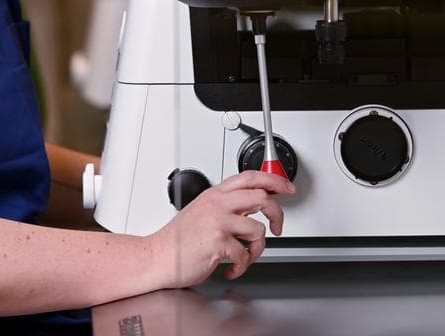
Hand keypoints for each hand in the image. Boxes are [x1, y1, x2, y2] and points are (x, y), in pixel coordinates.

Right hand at [145, 170, 292, 288]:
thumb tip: (253, 206)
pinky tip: (231, 268)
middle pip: (262, 197)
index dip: (274, 179)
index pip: (250, 176)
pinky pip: (245, 255)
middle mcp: (217, 204)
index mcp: (215, 194)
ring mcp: (218, 222)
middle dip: (277, 214)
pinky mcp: (218, 242)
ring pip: (258, 230)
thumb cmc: (178, 240)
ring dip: (257, 249)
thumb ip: (225, 205)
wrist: (157, 257)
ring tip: (245, 256)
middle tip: (278, 227)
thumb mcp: (202, 211)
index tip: (287, 187)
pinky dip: (241, 266)